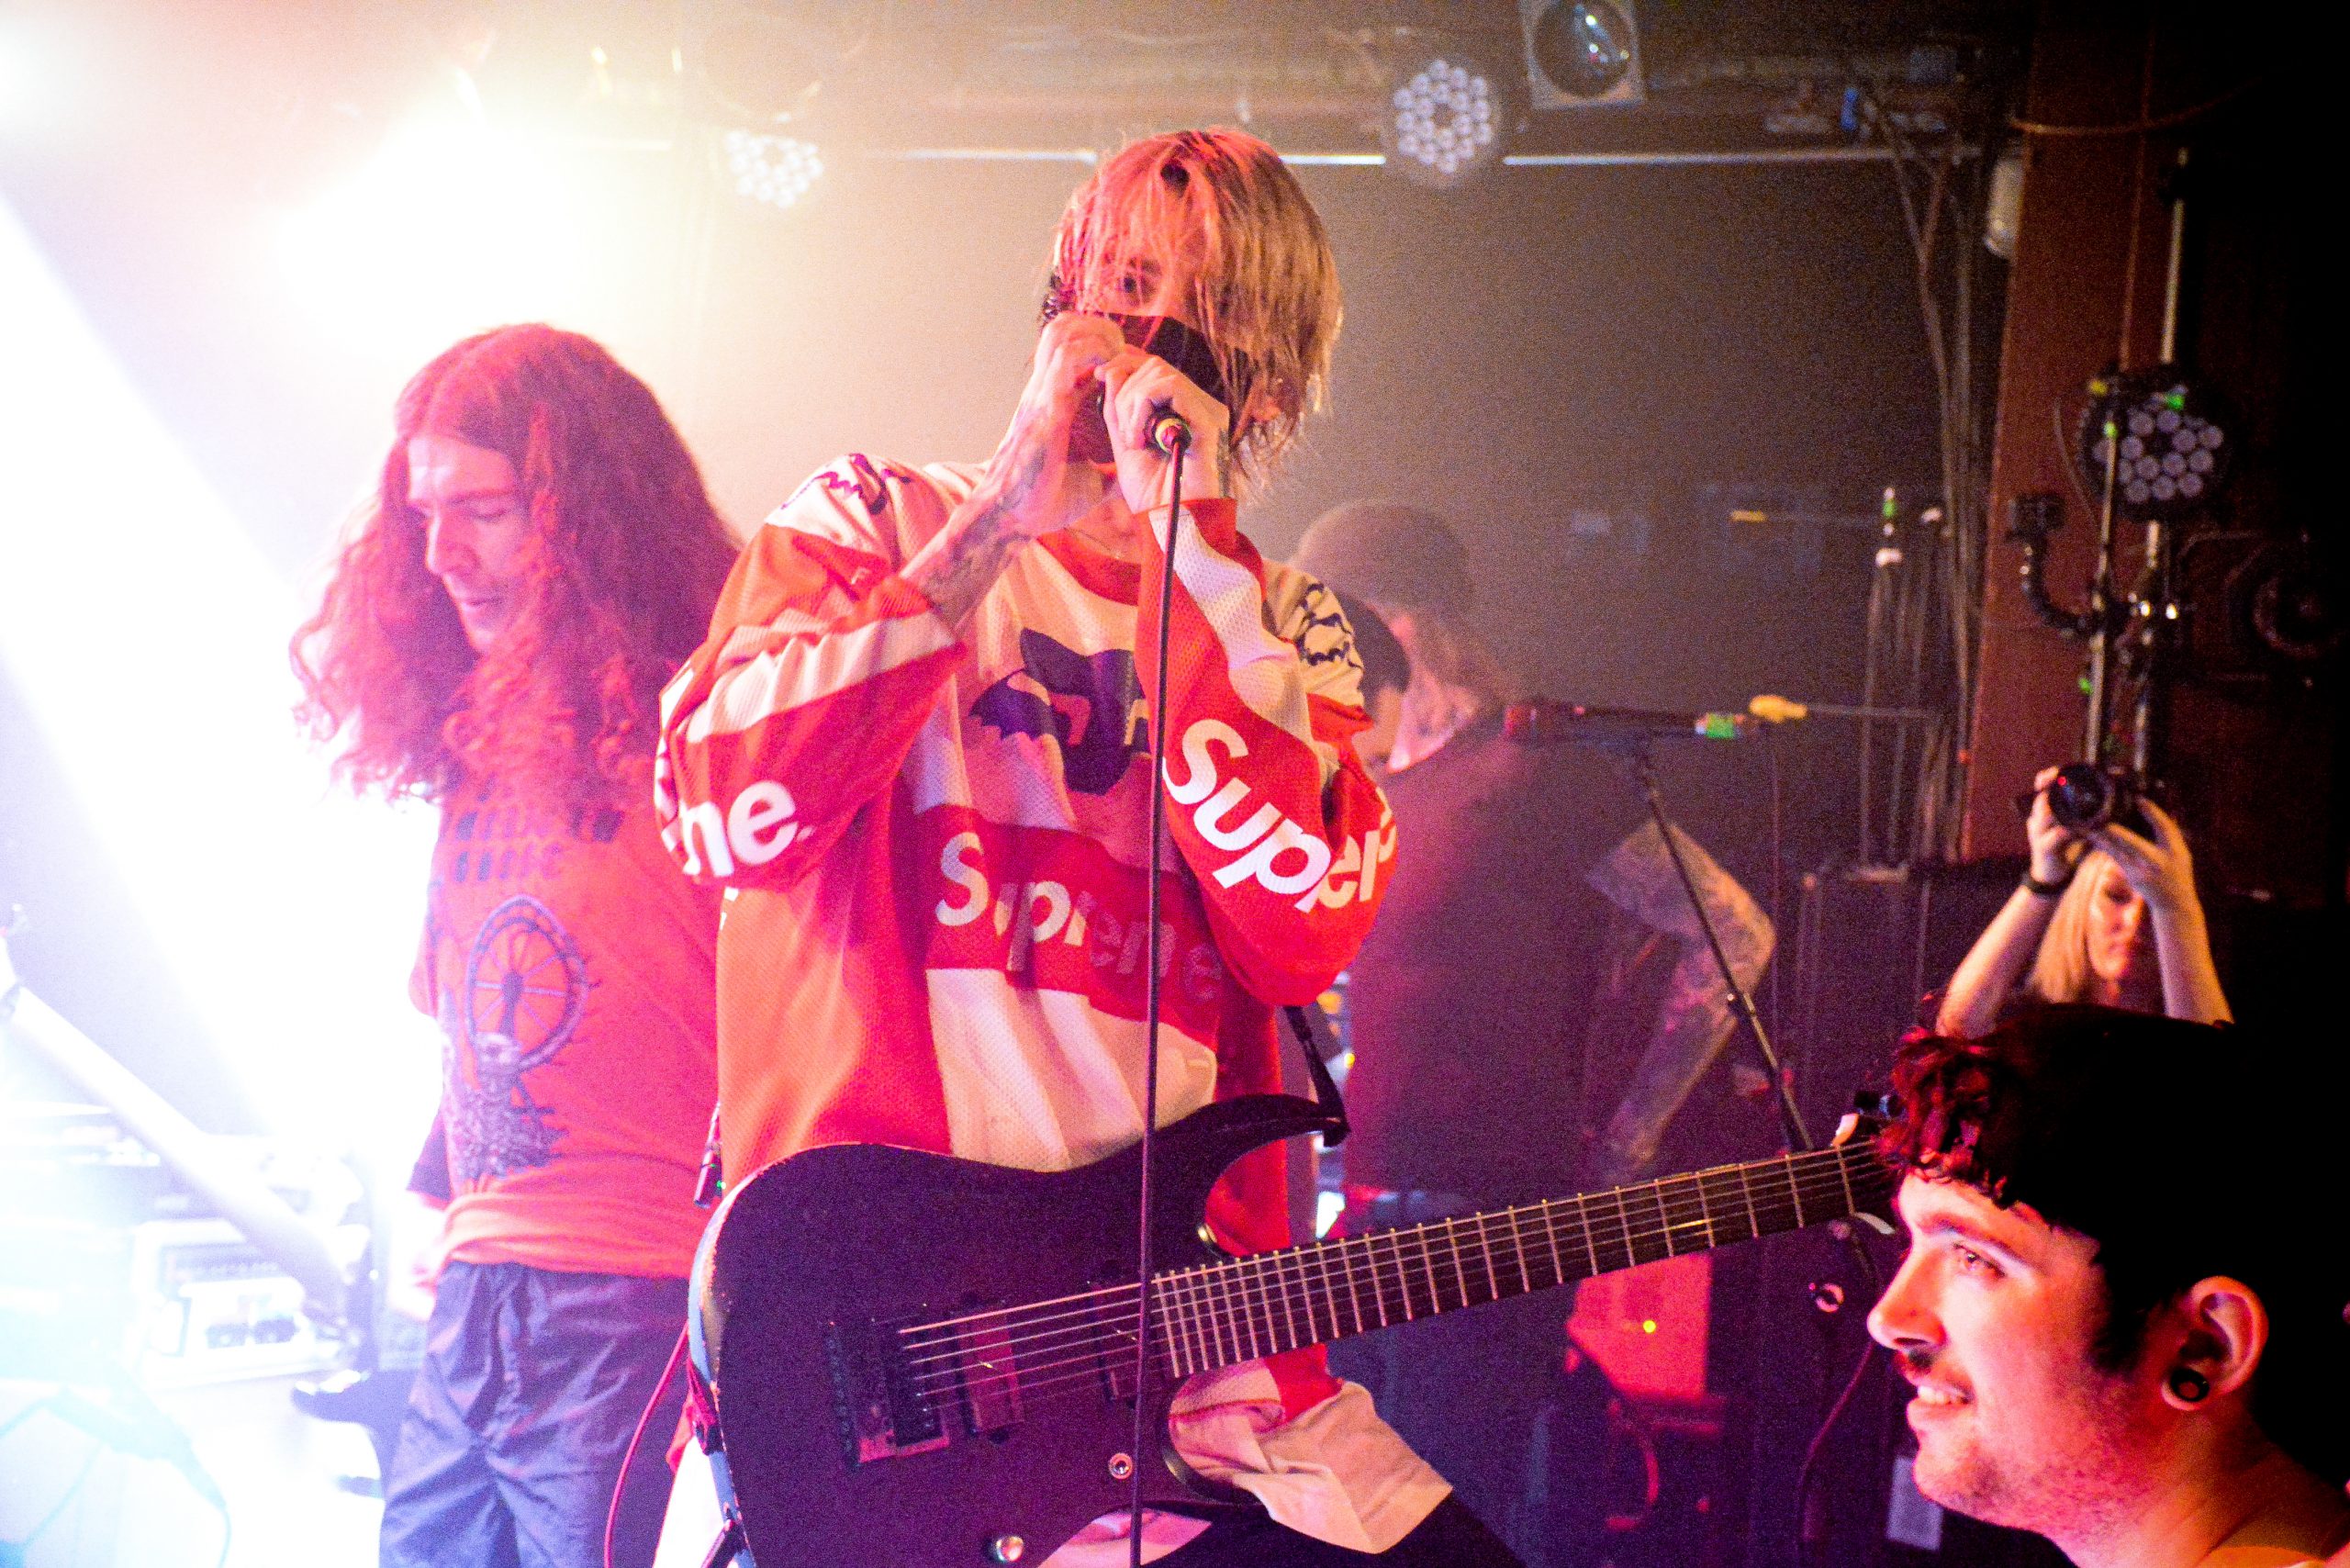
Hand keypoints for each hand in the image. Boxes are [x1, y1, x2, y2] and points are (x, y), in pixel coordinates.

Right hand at [980, 312, 1123, 540]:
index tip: (1131, 365)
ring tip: (1117, 358)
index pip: (1076, 348)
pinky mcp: (1044, 406)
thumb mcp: (1091, 483)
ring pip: (1062, 332)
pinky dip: (1091, 354)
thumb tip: (1137, 479)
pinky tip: (1110, 375)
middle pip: (1065, 327)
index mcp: (1056, 401)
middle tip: (1125, 352)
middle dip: (1101, 327)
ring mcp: (1042, 394)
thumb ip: (1113, 471)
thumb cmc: (1044, 501)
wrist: (1011, 517)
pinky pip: (1066, 360)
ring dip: (1096, 334)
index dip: (1105, 344)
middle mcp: (1046, 389)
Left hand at [1098, 343, 1233, 513]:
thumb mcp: (1125, 442)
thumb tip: (1112, 369)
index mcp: (1183, 410)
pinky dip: (1143, 407)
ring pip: (1159, 372)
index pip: (1153, 366)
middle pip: (1153, 364)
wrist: (1171, 526)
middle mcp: (1199, 405)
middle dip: (1124, 391)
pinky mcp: (1209, 419)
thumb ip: (1119, 408)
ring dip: (1132, 404)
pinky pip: (1169, 386)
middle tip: (1123, 433)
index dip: (1124, 364)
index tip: (1100, 376)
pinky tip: (1141, 439)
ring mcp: (1207, 410)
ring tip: (1133, 441)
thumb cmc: (1152, 494)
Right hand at [2022, 765, 2084, 884]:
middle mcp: (2037, 820)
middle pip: (2041, 798)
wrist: (2051, 874)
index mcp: (2042, 812)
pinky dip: (2064, 831)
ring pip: (2044, 815)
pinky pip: (2054, 837)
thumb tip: (2105, 800)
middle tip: (2063, 778)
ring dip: (2057, 807)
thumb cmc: (2064, 846)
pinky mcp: (2044, 848)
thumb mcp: (2071, 825)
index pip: (2040, 789)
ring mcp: (2038, 834)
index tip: (2057, 770)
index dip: (2046, 778)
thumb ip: (2081, 814)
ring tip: (2070, 799)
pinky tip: (2075, 828)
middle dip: (2051, 787)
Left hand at [2090, 797, 2197, 914]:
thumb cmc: (2178, 872)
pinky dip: (2104, 845)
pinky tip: (2091, 835)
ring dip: (2100, 838)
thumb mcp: (2182, 852)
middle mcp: (2158, 862)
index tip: (2139, 799)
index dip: (2153, 813)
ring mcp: (2142, 871)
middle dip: (2116, 832)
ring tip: (2086, 824)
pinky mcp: (2131, 876)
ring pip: (2117, 851)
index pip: (2165, 828)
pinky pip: (2115, 857)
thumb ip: (2170, 833)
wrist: (2173, 904)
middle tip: (2099, 818)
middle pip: (2133, 843)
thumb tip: (2158, 809)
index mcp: (2176, 852)